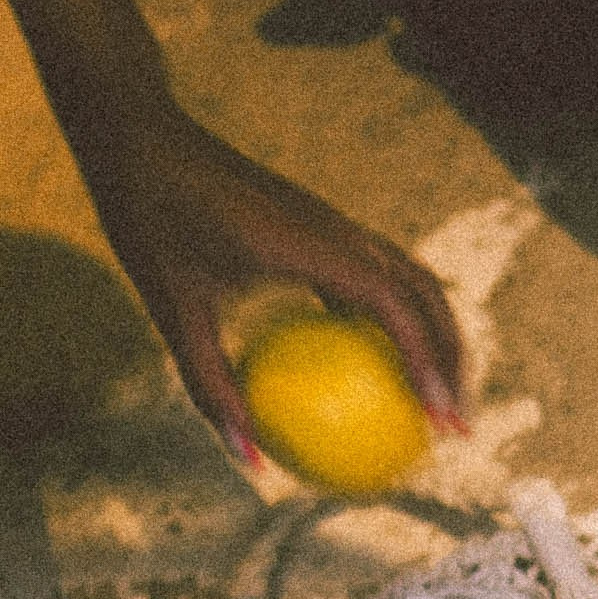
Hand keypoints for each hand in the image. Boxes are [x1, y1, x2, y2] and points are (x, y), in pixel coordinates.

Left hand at [80, 110, 465, 464]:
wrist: (142, 137)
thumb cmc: (149, 220)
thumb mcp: (171, 311)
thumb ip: (211, 385)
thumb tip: (249, 460)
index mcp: (305, 241)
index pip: (391, 302)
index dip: (427, 359)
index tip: (440, 416)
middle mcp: (335, 227)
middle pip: (424, 291)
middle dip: (453, 357)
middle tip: (455, 425)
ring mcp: (334, 221)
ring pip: (411, 279)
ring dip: (436, 335)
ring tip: (437, 398)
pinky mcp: (323, 223)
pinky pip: (376, 275)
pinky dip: (396, 321)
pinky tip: (379, 371)